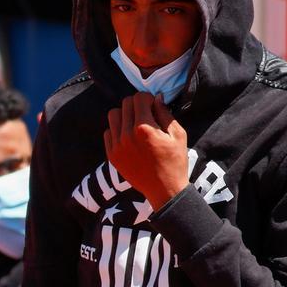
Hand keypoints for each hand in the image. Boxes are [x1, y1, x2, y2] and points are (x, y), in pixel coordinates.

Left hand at [103, 92, 189, 208]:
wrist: (164, 189)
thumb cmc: (175, 161)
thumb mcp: (178, 134)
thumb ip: (165, 113)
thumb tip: (156, 97)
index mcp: (144, 128)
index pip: (138, 97)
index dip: (148, 99)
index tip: (153, 107)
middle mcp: (127, 135)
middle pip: (125, 104)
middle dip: (137, 105)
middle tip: (146, 115)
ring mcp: (117, 146)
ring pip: (113, 115)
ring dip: (124, 115)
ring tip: (135, 125)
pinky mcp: (111, 155)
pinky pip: (108, 132)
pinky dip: (117, 131)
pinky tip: (129, 138)